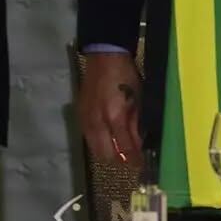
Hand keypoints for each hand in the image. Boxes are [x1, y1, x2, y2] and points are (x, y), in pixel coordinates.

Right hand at [78, 52, 143, 167]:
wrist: (104, 56)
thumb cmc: (126, 75)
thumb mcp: (137, 99)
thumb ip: (136, 125)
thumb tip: (139, 146)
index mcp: (115, 117)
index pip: (125, 150)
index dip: (134, 161)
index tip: (141, 165)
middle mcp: (98, 123)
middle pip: (106, 156)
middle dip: (120, 161)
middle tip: (130, 158)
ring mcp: (86, 120)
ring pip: (95, 150)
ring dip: (108, 154)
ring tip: (119, 149)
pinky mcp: (80, 115)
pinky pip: (88, 138)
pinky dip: (99, 143)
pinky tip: (107, 137)